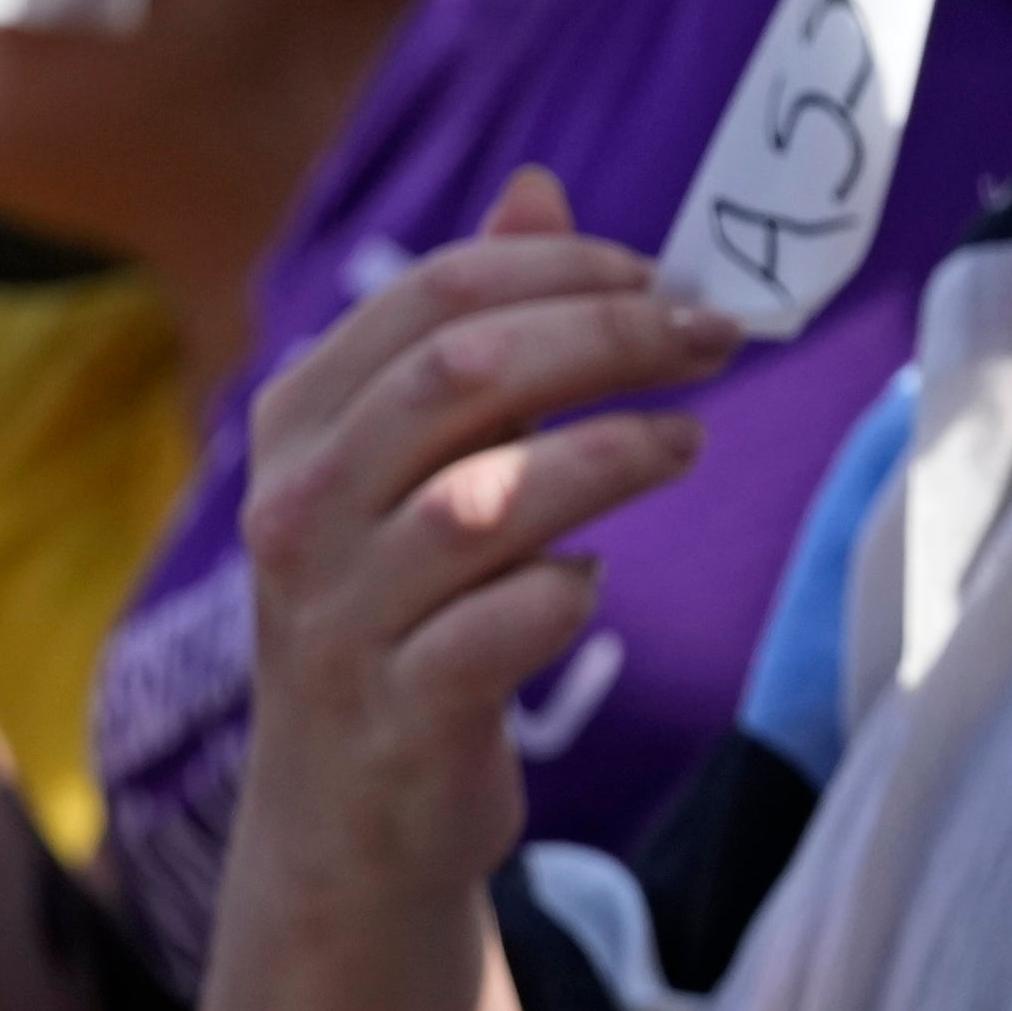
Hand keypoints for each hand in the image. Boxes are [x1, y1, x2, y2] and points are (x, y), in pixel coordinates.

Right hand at [232, 172, 731, 893]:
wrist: (348, 821)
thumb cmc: (402, 604)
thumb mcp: (418, 458)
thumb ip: (476, 325)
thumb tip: (537, 190)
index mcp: (299, 421)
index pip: (432, 294)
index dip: (564, 270)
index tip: (664, 276)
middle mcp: (298, 510)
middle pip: (463, 372)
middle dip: (609, 335)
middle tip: (713, 338)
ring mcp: (340, 616)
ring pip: (489, 498)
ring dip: (614, 453)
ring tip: (687, 441)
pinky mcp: (400, 713)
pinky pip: (510, 623)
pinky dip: (569, 592)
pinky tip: (586, 585)